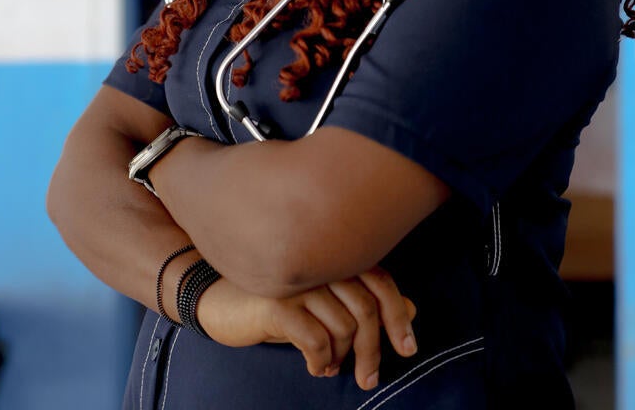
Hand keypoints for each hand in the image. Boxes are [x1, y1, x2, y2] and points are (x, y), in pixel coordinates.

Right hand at [197, 265, 416, 390]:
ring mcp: (300, 280)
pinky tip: (313, 366)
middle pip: (365, 309)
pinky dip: (320, 360)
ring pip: (343, 327)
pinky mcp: (278, 301)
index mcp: (336, 255)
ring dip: (340, 357)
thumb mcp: (326, 302)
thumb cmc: (280, 301)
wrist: (222, 300)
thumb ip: (366, 301)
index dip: (399, 315)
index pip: (381, 282)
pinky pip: (316, 339)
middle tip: (369, 378)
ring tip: (327, 365)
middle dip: (372, 350)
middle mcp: (321, 261)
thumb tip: (413, 309)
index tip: (408, 348)